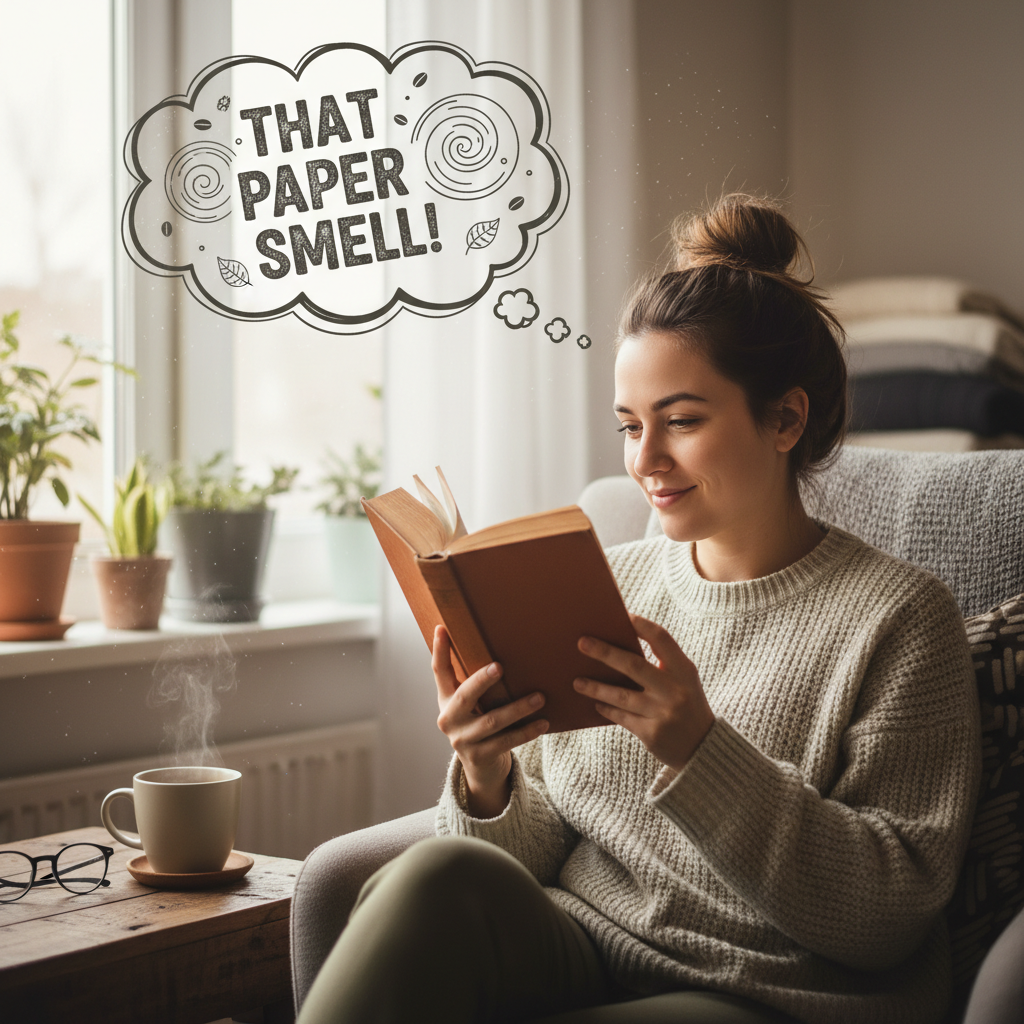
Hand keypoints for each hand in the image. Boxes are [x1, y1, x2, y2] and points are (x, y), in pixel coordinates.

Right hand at [433, 625, 548, 816]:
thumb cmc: (480, 724)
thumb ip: (475, 682)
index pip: (439, 672)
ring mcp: (462, 740)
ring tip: (539, 698)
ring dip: (518, 709)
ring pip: (492, 721)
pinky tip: (543, 723)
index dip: (439, 650)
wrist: (481, 769)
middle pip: (465, 696)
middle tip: (500, 666)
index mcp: (446, 700)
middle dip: (482, 681)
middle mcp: (449, 719)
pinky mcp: (479, 756)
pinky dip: (526, 732)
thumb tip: (499, 647)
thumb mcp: (472, 704)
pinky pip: (506, 741)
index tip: (442, 628)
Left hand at [574, 613, 713, 771]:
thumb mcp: (683, 680)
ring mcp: (663, 713)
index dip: (640, 624)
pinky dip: (606, 709)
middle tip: (582, 642)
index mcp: (684, 670)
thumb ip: (660, 663)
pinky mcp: (652, 733)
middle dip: (605, 653)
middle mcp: (674, 690)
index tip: (620, 614)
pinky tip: (595, 703)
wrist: (703, 747)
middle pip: (633, 665)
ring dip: (595, 687)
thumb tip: (619, 643)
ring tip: (577, 681)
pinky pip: (621, 717)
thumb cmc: (686, 703)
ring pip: (621, 695)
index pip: (660, 639)